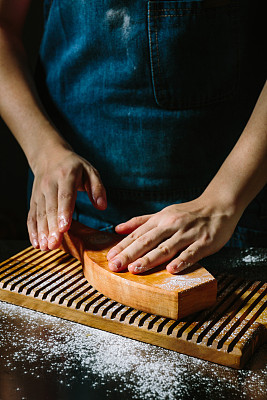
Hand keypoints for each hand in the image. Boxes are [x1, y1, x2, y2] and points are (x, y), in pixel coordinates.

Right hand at [27, 147, 106, 250]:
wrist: (49, 156)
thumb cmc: (74, 166)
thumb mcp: (90, 171)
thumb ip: (97, 188)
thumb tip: (102, 206)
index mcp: (66, 176)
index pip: (65, 196)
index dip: (64, 213)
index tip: (64, 228)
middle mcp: (50, 184)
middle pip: (50, 208)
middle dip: (52, 228)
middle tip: (54, 244)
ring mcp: (40, 192)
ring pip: (40, 214)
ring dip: (41, 232)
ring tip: (44, 247)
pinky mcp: (34, 200)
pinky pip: (32, 215)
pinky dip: (32, 230)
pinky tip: (35, 242)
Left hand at [107, 196, 239, 273]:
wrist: (219, 206)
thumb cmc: (189, 212)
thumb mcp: (164, 213)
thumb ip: (141, 221)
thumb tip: (117, 228)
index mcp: (160, 219)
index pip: (138, 234)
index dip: (123, 246)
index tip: (110, 257)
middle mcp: (172, 225)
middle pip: (148, 241)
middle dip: (130, 254)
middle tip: (115, 266)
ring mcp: (188, 234)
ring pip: (166, 247)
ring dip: (150, 259)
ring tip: (135, 268)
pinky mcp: (204, 242)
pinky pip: (191, 253)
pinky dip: (182, 261)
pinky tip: (171, 269)